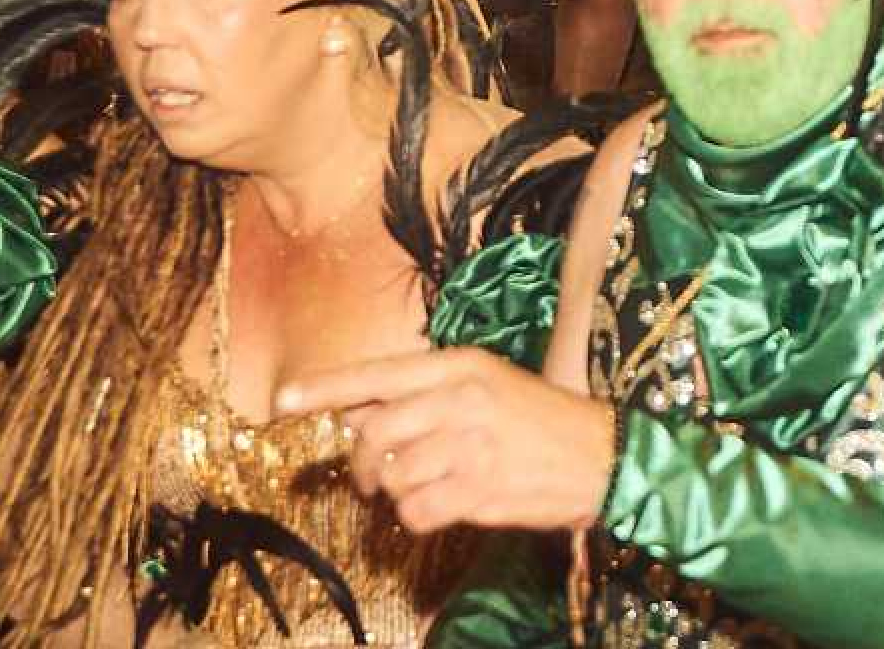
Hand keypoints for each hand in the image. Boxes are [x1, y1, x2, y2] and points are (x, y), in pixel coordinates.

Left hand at [276, 349, 617, 535]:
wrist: (604, 456)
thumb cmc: (540, 421)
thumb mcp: (487, 387)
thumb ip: (423, 395)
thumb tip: (355, 413)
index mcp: (463, 366)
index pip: (378, 374)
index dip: (324, 389)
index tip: (280, 402)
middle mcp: (462, 400)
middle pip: (373, 434)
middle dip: (363, 464)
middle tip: (375, 477)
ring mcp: (471, 445)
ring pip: (392, 478)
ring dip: (399, 493)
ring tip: (431, 487)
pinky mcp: (479, 490)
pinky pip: (414, 513)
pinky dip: (418, 518)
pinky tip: (445, 506)